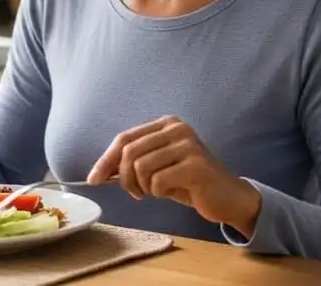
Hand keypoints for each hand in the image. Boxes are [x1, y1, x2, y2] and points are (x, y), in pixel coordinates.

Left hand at [88, 115, 261, 237]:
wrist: (227, 198)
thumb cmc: (188, 182)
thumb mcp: (157, 167)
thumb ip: (132, 162)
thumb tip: (98, 173)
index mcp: (165, 123)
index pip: (124, 138)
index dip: (106, 160)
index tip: (93, 179)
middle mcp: (177, 128)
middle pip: (129, 152)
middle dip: (125, 178)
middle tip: (136, 193)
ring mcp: (188, 144)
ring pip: (141, 167)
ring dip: (143, 187)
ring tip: (156, 192)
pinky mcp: (196, 165)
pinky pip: (158, 181)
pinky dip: (158, 192)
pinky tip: (171, 193)